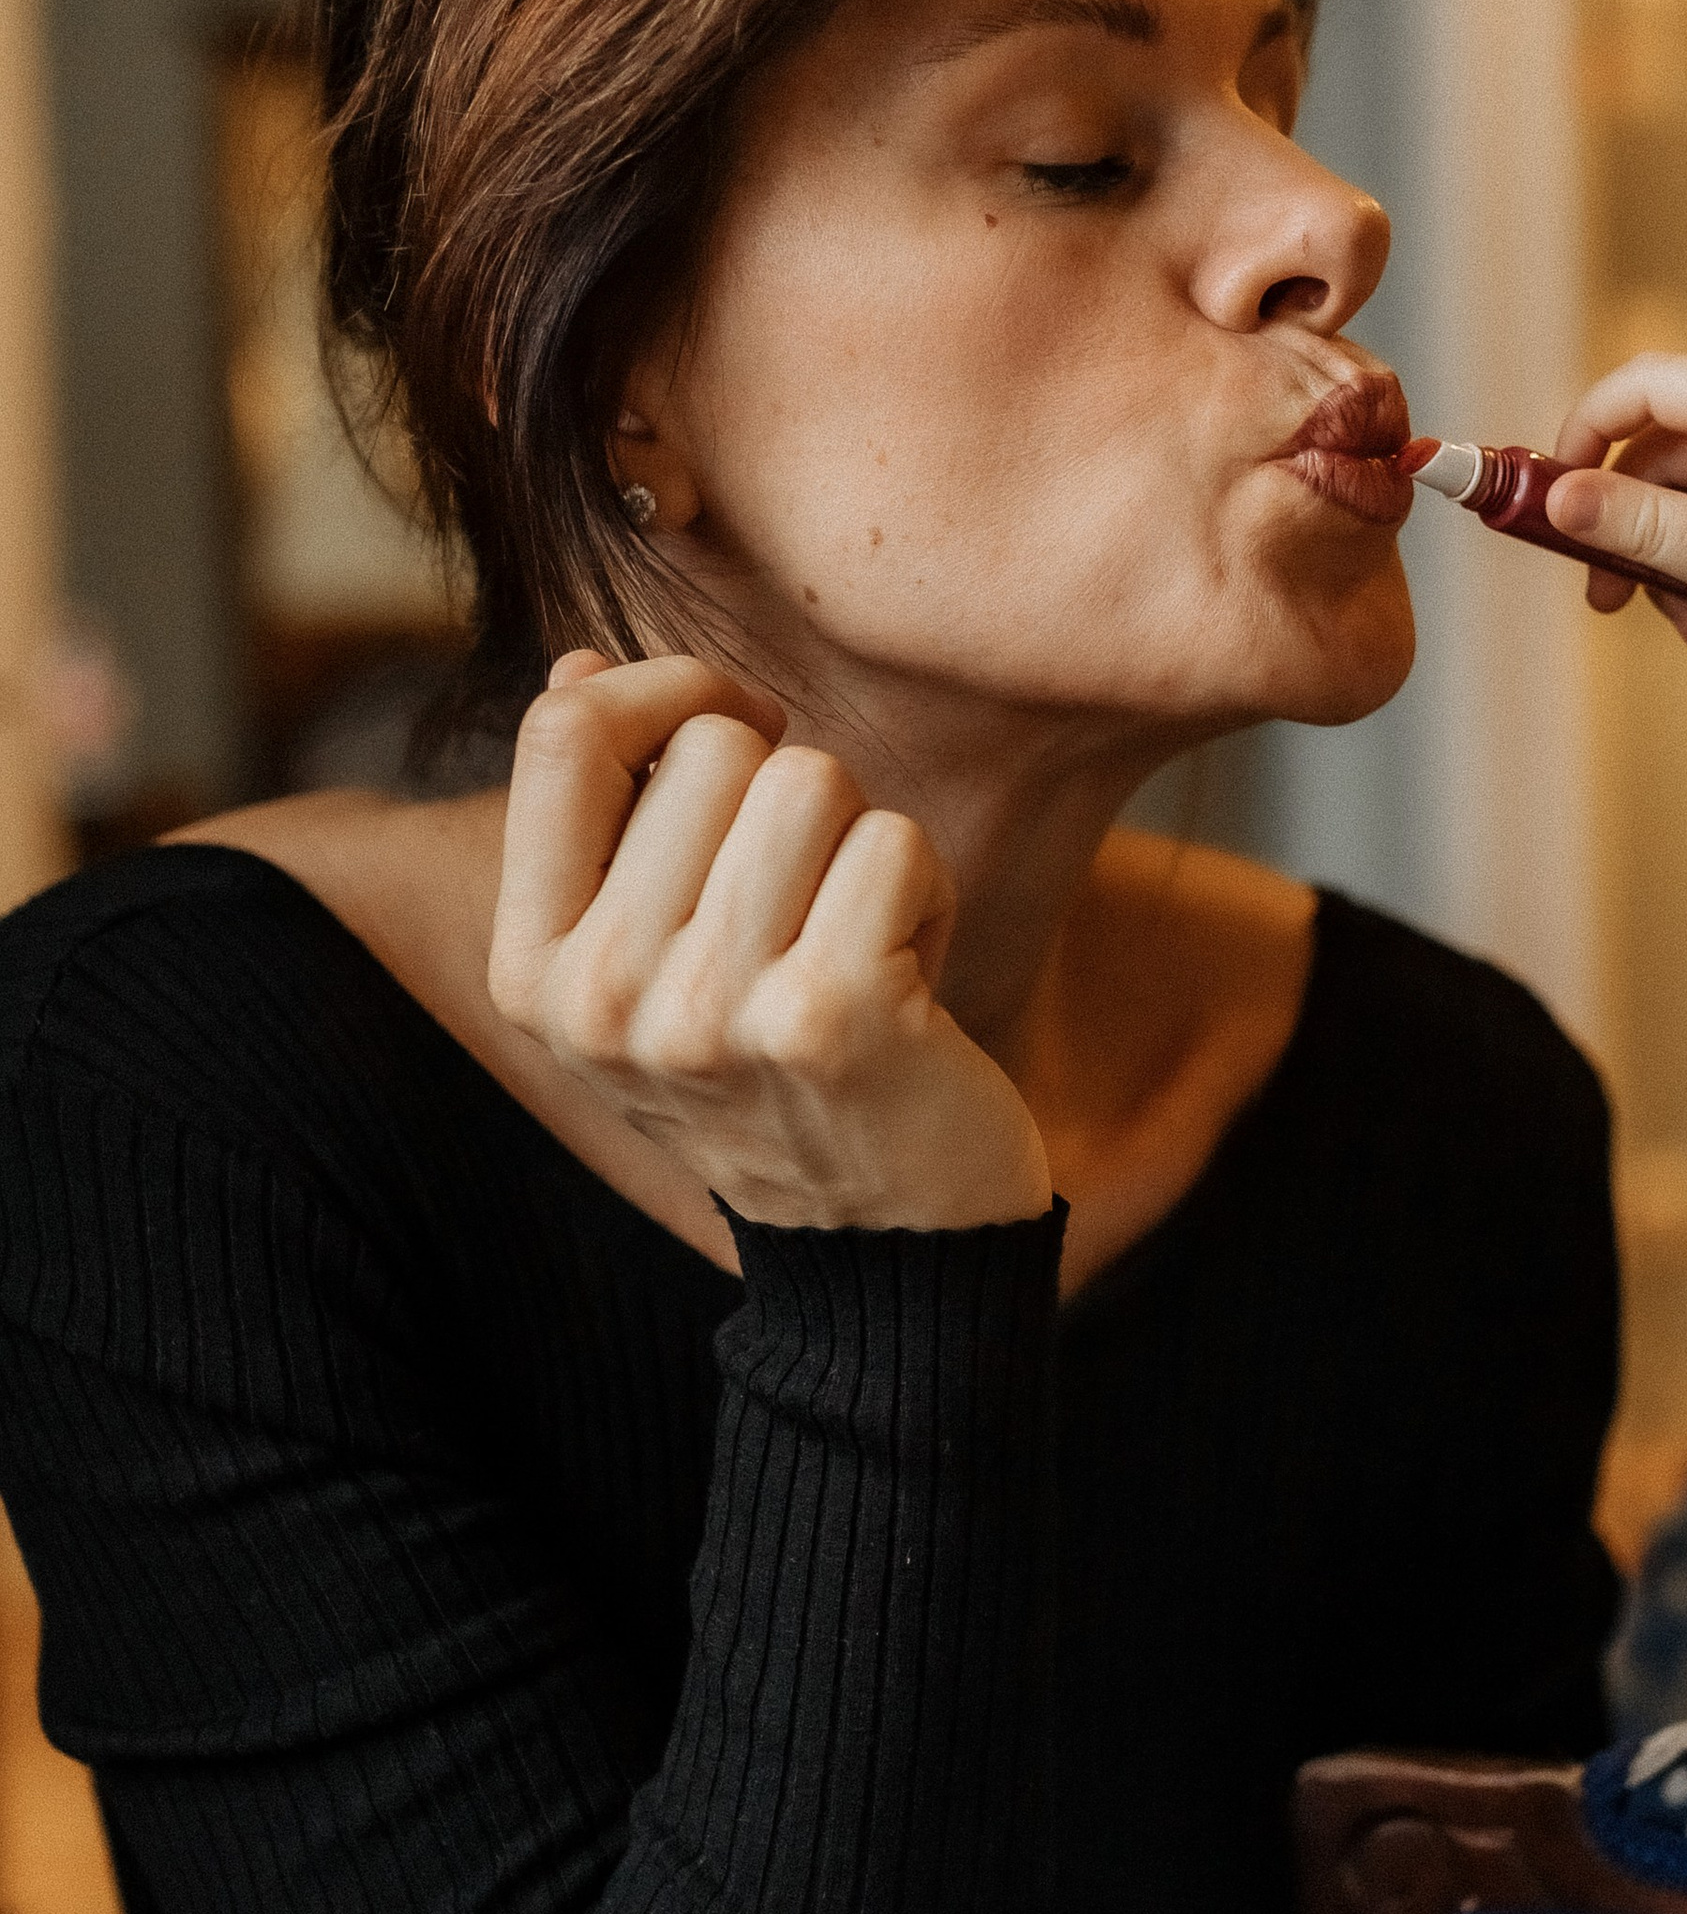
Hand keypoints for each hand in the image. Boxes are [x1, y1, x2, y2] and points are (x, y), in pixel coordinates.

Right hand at [488, 654, 1053, 1234]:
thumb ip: (604, 822)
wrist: (884, 1244)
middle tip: (807, 906)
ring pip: (812, 781)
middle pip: (715, 747)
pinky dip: (926, 896)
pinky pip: (896, 844)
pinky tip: (906, 985)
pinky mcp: (829, 1017)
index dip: (668, 691)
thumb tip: (581, 669)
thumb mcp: (648, 965)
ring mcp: (710, 1012)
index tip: (738, 735)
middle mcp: (601, 997)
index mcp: (533, 970)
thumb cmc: (774, 1069)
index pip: (562, 735)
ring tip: (853, 941)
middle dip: (792, 796)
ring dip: (863, 846)